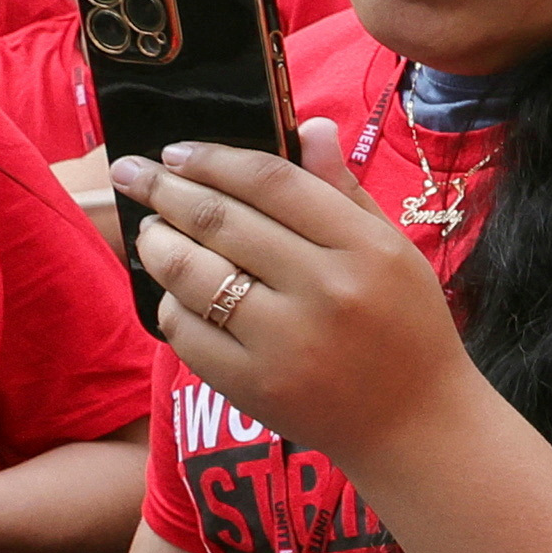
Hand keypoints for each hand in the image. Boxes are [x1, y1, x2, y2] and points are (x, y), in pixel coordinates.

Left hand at [115, 122, 468, 466]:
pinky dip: (171, 303)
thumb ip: (344, 190)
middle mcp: (326, 291)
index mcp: (366, 249)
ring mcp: (286, 341)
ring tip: (151, 231)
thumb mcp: (393, 250)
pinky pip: (186, 329)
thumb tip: (308, 126)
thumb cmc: (407, 330)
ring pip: (191, 272)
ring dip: (158, 243)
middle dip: (164, 188)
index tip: (178, 150)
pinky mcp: (254, 385)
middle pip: (220, 219)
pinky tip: (177, 292)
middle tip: (135, 173)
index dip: (214, 158)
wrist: (416, 426)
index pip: (271, 181)